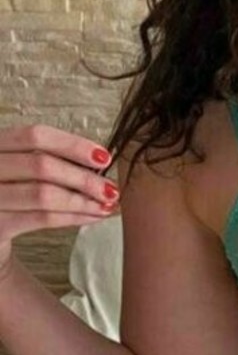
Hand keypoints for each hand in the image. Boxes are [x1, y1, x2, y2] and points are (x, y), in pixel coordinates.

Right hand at [0, 125, 119, 284]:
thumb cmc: (7, 191)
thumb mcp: (18, 167)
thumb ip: (45, 158)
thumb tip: (97, 161)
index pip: (35, 135)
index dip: (72, 145)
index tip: (103, 157)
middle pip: (41, 166)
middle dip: (83, 178)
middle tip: (110, 188)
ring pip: (43, 195)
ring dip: (82, 200)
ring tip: (106, 205)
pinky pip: (42, 219)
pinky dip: (73, 217)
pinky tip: (91, 216)